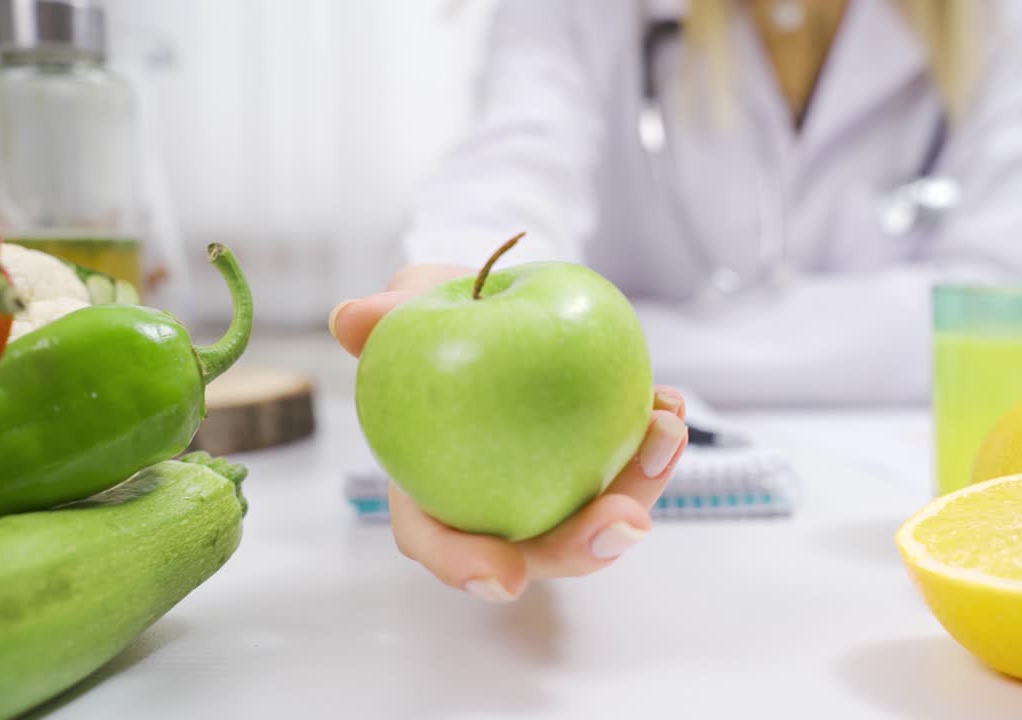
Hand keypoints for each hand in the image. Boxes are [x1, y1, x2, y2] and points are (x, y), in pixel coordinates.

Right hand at [330, 264, 688, 602]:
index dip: (468, 567)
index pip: (440, 542)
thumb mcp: (407, 308)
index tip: (506, 578)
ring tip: (666, 436)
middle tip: (624, 521)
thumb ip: (382, 319)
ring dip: (639, 490)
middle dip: (585, 546)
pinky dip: (650, 445)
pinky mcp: (596, 464)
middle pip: (540, 550)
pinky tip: (669, 406)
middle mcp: (496, 508)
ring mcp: (551, 492)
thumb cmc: (437, 320)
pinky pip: (627, 468)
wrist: (490, 306)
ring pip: (597, 517)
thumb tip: (351, 319)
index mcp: (432, 492)